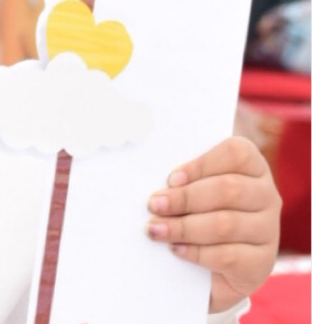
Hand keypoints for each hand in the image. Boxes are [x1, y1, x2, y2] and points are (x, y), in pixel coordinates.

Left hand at [146, 136, 280, 312]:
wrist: (209, 265)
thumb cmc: (195, 212)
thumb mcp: (191, 188)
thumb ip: (181, 178)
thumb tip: (151, 176)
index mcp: (252, 167)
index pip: (235, 154)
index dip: (201, 165)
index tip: (171, 179)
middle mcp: (266, 196)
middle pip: (229, 189)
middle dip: (185, 198)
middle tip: (154, 205)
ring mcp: (268, 231)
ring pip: (226, 225)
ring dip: (184, 227)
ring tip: (155, 229)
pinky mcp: (261, 263)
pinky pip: (228, 256)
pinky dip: (197, 252)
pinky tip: (176, 249)